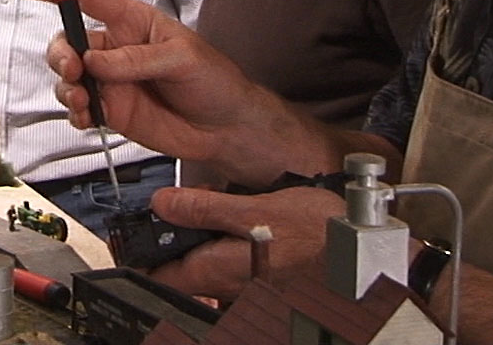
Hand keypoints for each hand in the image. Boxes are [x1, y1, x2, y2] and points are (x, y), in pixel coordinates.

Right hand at [19, 0, 320, 185]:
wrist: (226, 128)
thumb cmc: (214, 81)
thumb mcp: (182, 58)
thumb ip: (135, 59)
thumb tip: (94, 62)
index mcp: (134, 23)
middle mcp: (116, 50)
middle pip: (68, 41)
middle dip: (59, 53)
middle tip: (72, 70)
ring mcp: (111, 82)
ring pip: (67, 77)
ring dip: (66, 87)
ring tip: (84, 101)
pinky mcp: (111, 111)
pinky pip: (78, 108)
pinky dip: (74, 113)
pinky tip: (88, 117)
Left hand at [146, 185, 343, 300]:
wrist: (362, 252)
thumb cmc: (318, 234)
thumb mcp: (255, 208)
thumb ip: (205, 208)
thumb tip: (162, 205)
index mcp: (217, 270)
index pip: (160, 276)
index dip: (140, 258)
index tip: (129, 239)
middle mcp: (229, 287)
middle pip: (184, 271)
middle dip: (177, 243)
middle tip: (178, 211)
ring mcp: (249, 287)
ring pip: (210, 266)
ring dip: (205, 241)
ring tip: (217, 209)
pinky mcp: (267, 281)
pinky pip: (235, 265)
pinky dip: (230, 244)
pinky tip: (246, 223)